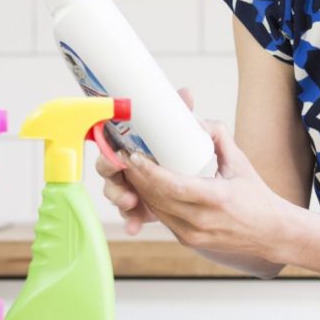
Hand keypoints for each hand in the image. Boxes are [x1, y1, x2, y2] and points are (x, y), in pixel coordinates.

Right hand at [97, 87, 193, 234]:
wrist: (211, 193)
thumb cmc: (194, 158)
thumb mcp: (193, 139)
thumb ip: (184, 115)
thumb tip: (186, 93)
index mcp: (135, 144)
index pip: (113, 142)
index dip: (110, 147)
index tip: (118, 151)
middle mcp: (128, 165)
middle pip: (108, 168)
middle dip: (112, 175)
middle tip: (121, 175)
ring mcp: (131, 188)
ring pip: (115, 192)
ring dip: (119, 197)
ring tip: (131, 203)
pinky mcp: (139, 208)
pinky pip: (129, 214)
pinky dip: (130, 220)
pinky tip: (134, 226)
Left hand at [123, 119, 293, 263]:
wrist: (271, 233)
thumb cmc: (257, 197)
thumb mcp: (240, 163)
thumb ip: (219, 137)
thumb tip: (198, 120)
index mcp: (216, 199)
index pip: (172, 185)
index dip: (149, 170)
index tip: (134, 154)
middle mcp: (201, 221)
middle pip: (158, 197)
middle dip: (137, 176)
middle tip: (124, 156)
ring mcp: (193, 235)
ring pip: (156, 209)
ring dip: (140, 189)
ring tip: (130, 169)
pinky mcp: (189, 241)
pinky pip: (164, 218)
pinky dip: (152, 202)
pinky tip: (144, 187)